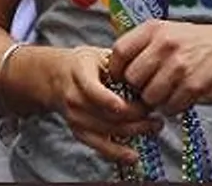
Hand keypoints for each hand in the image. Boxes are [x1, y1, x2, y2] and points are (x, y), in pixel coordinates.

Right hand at [50, 46, 159, 165]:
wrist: (54, 77)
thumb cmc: (83, 64)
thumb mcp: (97, 54)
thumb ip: (118, 64)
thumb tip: (147, 77)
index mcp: (78, 72)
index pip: (93, 90)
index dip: (112, 101)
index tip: (136, 105)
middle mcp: (73, 97)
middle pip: (108, 114)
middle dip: (138, 116)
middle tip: (157, 113)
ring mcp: (74, 117)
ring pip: (109, 131)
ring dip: (136, 131)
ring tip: (154, 125)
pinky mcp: (78, 132)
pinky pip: (99, 147)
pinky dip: (117, 153)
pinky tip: (133, 156)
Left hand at [111, 20, 211, 116]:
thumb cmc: (193, 42)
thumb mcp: (165, 31)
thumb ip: (141, 45)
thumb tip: (115, 68)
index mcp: (153, 30)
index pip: (120, 51)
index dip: (116, 70)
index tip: (120, 78)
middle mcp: (165, 46)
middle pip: (133, 78)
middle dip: (136, 88)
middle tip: (146, 88)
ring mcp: (180, 67)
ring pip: (150, 96)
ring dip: (155, 100)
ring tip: (164, 93)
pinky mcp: (195, 86)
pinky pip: (171, 106)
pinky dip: (172, 107)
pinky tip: (179, 98)